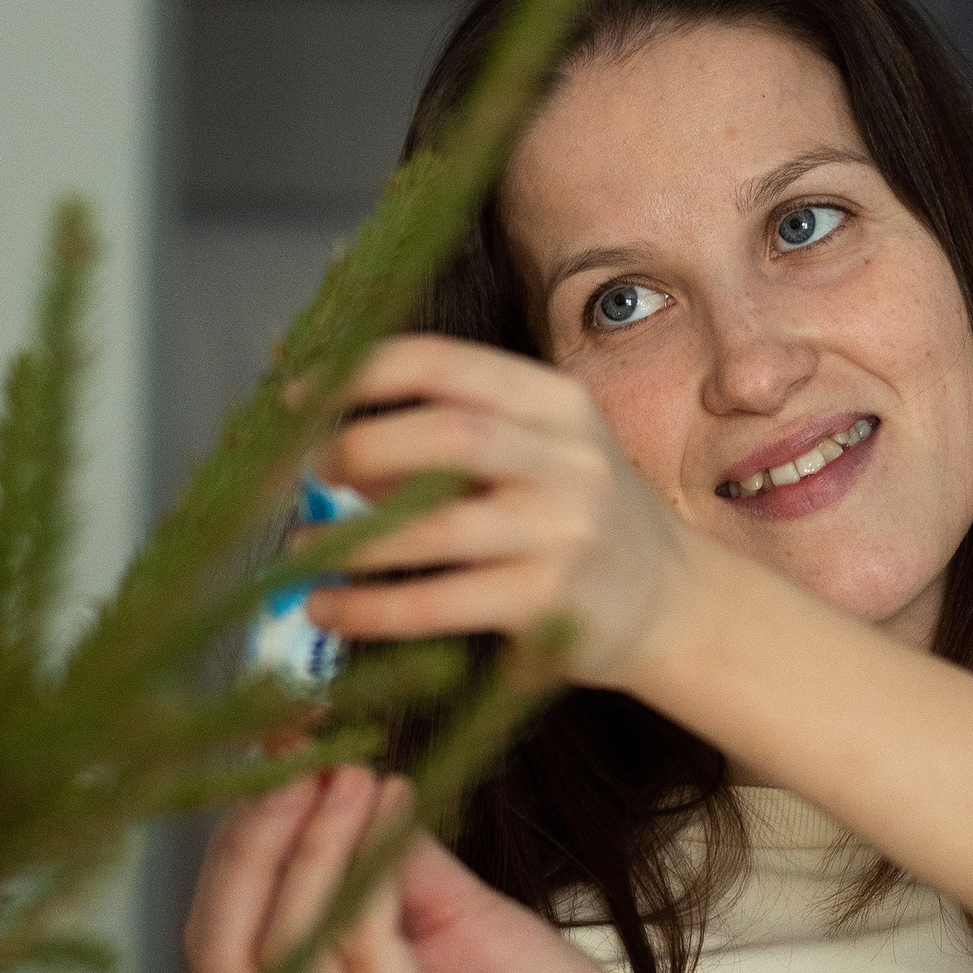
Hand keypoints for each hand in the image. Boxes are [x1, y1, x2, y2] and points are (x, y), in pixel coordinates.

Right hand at [185, 765, 694, 972]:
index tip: (278, 765)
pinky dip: (372, 865)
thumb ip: (393, 865)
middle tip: (300, 765)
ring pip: (286, 949)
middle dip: (253, 844)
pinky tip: (398, 808)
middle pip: (224, 953)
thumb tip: (350, 779)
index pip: (221, 948)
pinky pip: (367, 945)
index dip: (237, 850)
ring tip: (352, 775)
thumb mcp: (453, 922)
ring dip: (315, 843)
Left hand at [298, 334, 695, 685]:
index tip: (298, 397)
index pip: (444, 364)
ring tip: (300, 551)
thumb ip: (450, 441)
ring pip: (436, 527)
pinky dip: (371, 607)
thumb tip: (328, 439)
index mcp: (556, 402)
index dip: (359, 373)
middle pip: (446, 434)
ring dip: (350, 540)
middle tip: (308, 473)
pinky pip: (440, 601)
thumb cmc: (577, 520)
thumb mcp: (535, 457)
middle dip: (358, 449)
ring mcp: (565, 530)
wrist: (674, 603)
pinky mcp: (551, 601)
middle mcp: (568, 458)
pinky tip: (330, 608)